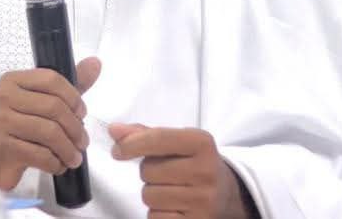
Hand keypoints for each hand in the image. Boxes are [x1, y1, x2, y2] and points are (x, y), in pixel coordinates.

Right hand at [0, 57, 100, 189]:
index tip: (82, 113)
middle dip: (75, 128)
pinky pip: (40, 154)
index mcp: (13, 80)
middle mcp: (4, 96)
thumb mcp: (36, 102)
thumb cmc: (11, 127)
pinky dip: (55, 163)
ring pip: (50, 132)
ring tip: (73, 157)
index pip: (51, 79)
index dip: (73, 96)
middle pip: (54, 107)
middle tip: (82, 142)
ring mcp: (1, 122)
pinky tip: (57, 165)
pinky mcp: (2, 148)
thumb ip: (65, 86)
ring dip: (69, 148)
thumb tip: (95, 63)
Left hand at [109, 124, 251, 218]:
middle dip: (147, 171)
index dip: (131, 144)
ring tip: (170, 189)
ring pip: (150, 196)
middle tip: (163, 173)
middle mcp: (206, 171)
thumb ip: (144, 133)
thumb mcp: (177, 142)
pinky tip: (173, 207)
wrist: (227, 194)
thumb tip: (114, 130)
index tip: (117, 151)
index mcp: (201, 142)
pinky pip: (156, 218)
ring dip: (151, 193)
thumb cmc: (192, 162)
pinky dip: (157, 213)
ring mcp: (204, 202)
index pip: (158, 138)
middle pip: (149, 170)